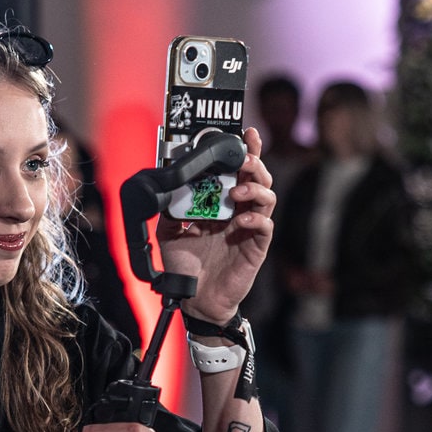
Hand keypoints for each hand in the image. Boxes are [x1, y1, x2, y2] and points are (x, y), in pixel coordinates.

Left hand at [159, 127, 276, 324]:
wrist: (194, 299)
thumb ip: (170, 209)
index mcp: (222, 203)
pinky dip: (255, 220)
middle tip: (243, 156)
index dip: (246, 150)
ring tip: (237, 190)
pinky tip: (240, 222)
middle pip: (258, 177)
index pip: (238, 170)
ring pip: (267, 197)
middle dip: (254, 162)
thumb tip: (164, 187)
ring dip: (254, 188)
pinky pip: (265, 227)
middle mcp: (239, 211)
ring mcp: (250, 228)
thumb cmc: (187, 266)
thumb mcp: (170, 232)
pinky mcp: (256, 247)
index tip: (245, 132)